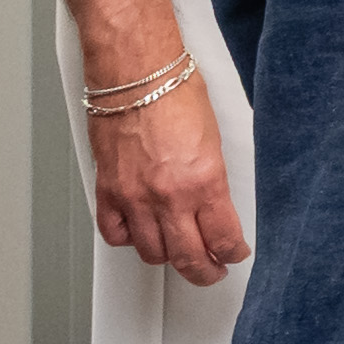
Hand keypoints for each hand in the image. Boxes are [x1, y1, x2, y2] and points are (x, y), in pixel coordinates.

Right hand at [90, 69, 248, 286]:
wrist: (134, 71)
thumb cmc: (173, 90)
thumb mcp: (214, 139)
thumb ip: (214, 180)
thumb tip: (216, 205)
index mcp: (204, 181)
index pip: (224, 240)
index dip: (233, 254)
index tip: (235, 254)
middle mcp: (169, 195)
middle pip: (189, 259)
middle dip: (205, 272)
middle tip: (212, 270)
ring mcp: (135, 197)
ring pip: (152, 253)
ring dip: (169, 257)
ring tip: (178, 252)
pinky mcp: (108, 190)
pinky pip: (116, 233)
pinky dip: (128, 239)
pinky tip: (140, 233)